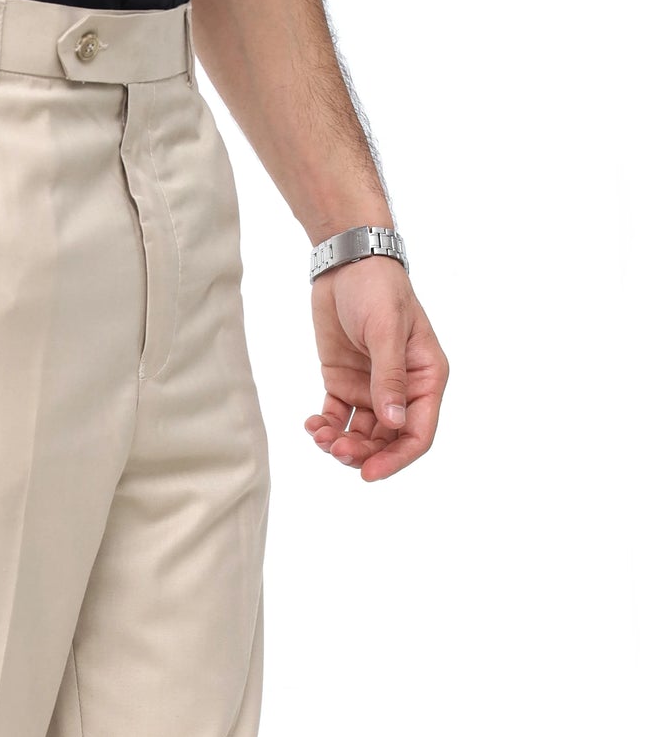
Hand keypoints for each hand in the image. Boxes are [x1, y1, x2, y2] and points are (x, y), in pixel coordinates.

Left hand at [304, 258, 448, 481]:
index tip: (368, 473)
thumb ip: (389, 378)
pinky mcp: (344, 384)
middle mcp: (402, 390)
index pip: (418, 433)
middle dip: (361, 453)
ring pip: (360, 435)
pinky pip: (336, 419)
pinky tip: (310, 425)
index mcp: (425, 378)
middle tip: (334, 450)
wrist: (347, 263)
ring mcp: (372, 389)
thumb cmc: (377, 289)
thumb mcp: (385, 331)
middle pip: (386, 442)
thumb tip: (394, 424)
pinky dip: (323, 428)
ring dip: (339, 443)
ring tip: (318, 435)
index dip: (396, 459)